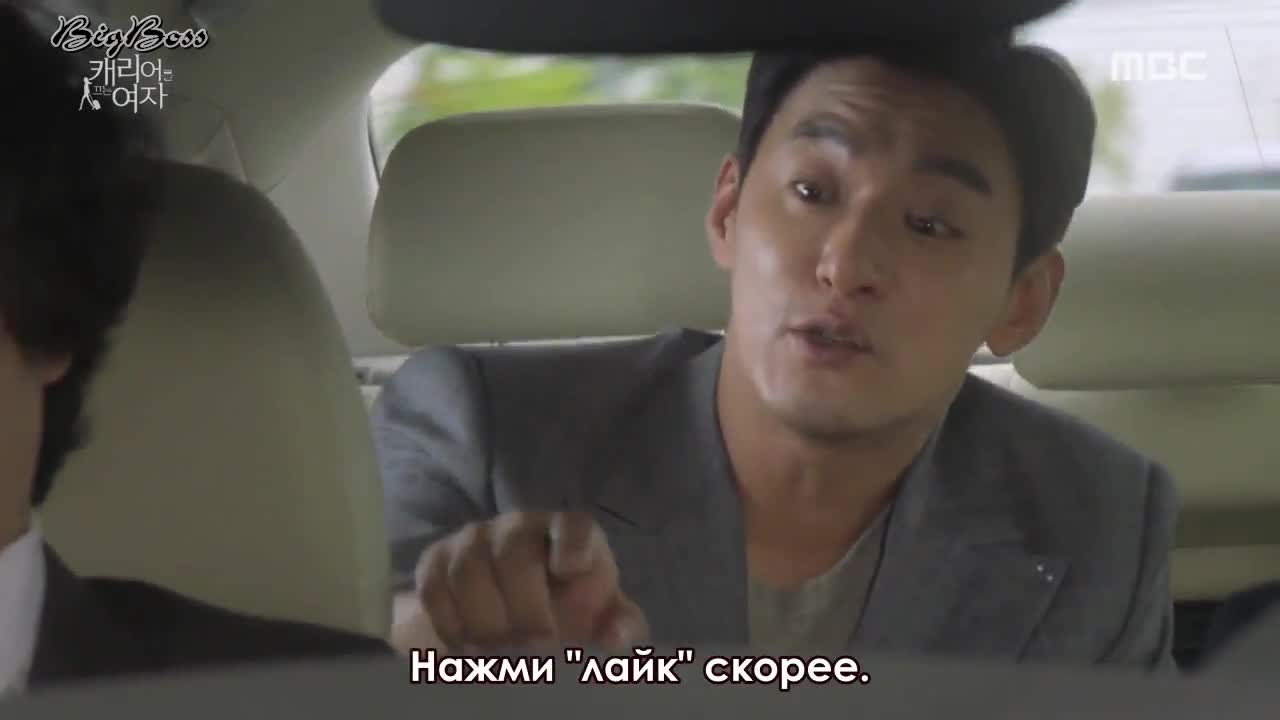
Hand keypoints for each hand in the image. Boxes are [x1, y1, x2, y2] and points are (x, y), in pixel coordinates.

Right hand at [394, 511, 648, 653]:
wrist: (502, 608)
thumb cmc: (564, 606)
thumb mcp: (598, 615)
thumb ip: (619, 624)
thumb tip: (618, 637)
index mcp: (569, 534)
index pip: (574, 527)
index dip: (572, 543)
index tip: (570, 570)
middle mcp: (520, 527)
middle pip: (515, 553)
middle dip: (526, 607)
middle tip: (538, 647)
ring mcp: (474, 539)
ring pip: (469, 572)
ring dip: (487, 622)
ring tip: (502, 653)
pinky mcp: (436, 560)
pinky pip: (435, 589)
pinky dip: (451, 625)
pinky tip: (469, 648)